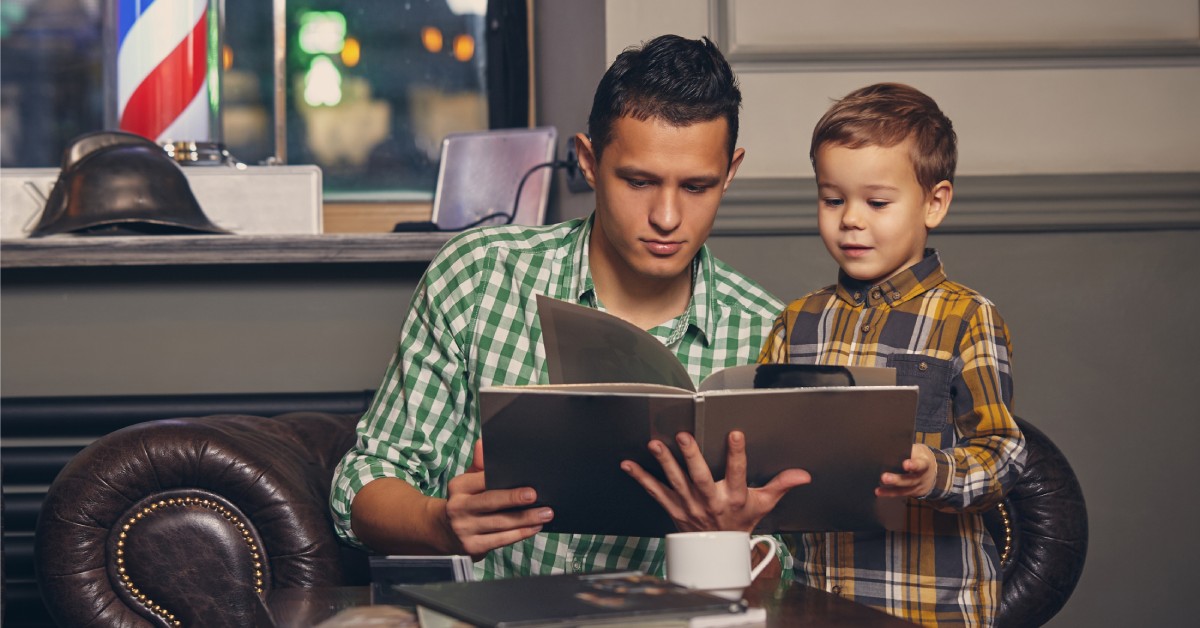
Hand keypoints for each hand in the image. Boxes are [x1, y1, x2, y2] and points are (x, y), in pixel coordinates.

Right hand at [442, 439, 551, 559]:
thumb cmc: (464, 501)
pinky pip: (501, 540)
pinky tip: (534, 527)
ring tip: (545, 514)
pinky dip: (520, 534)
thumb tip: (482, 444)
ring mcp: (465, 529)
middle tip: (535, 496)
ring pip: (500, 523)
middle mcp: (458, 508)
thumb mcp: (468, 482)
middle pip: (491, 502)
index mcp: (458, 487)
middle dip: (514, 499)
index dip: (504, 483)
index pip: (483, 481)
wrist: (443, 530)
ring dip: (525, 519)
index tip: (526, 484)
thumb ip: (479, 465)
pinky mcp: (472, 546)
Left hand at [621, 431, 810, 532]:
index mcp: (733, 498)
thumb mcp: (763, 504)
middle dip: (691, 457)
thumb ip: (780, 485)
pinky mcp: (673, 508)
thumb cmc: (740, 522)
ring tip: (655, 445)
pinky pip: (655, 492)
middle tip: (683, 436)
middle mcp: (710, 502)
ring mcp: (689, 506)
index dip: (736, 454)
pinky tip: (629, 465)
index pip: (737, 473)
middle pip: (700, 477)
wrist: (719, 550)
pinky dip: (641, 478)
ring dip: (664, 463)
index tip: (734, 434)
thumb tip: (802, 475)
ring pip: (675, 482)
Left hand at [876, 444, 936, 497]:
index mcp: (925, 463)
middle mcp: (921, 477)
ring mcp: (916, 486)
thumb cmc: (920, 456)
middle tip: (884, 477)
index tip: (905, 464)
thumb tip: (890, 446)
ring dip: (890, 489)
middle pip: (910, 479)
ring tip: (878, 488)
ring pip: (904, 489)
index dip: (914, 465)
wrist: (933, 471)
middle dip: (897, 479)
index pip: (921, 464)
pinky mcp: (911, 492)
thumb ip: (909, 450)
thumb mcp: (919, 450)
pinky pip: (899, 493)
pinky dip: (888, 493)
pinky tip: (878, 491)